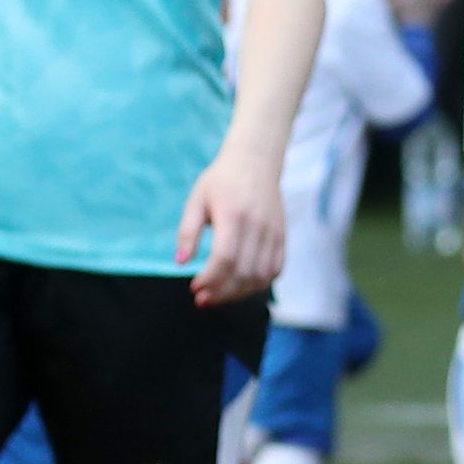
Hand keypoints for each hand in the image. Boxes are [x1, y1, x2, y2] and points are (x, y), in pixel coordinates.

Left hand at [177, 134, 285, 303]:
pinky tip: (241, 285)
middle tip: (203, 300)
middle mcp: (258, 226)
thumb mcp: (196, 200)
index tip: (194, 288)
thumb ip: (187, 232)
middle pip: (244, 272)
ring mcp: (274, 233)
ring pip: (261, 276)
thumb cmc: (221, 181)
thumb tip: (181, 262)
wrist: (256, 163)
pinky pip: (276, 270)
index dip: (210, 278)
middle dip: (222, 292)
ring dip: (240, 292)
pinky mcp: (283, 237)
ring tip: (220, 295)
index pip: (225, 258)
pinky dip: (259, 283)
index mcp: (234, 215)